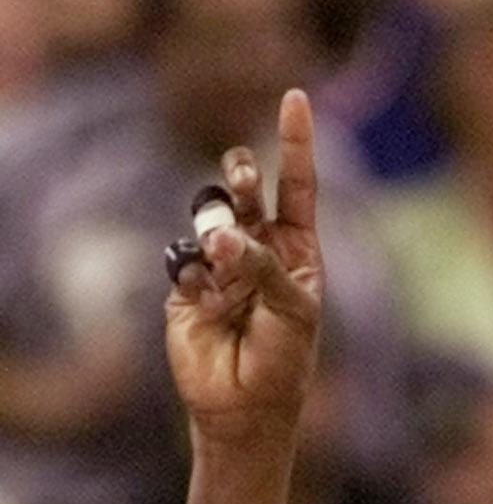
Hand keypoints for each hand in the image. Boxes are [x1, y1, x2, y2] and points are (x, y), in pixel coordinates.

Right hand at [164, 90, 321, 443]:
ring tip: (223, 249)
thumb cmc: (284, 360)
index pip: (297, 185)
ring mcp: (220, 262)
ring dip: (216, 223)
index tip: (294, 97)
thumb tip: (217, 234)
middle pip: (245, 188)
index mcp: (298, 249)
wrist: (244, 406)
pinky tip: (208, 305)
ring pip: (208, 213)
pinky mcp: (187, 281)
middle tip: (242, 179)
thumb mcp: (292, 310)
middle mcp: (259, 248)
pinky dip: (195, 275)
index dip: (294, 142)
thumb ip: (260, 266)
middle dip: (241, 176)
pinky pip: (183, 256)